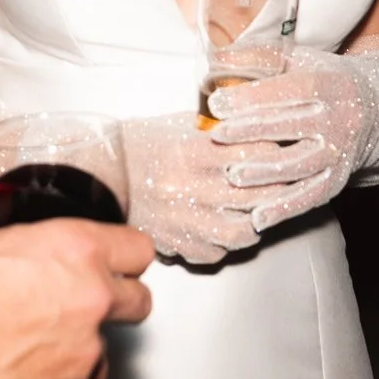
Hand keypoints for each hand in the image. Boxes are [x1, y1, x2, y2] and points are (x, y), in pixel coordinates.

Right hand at [0, 213, 152, 378]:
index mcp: (74, 250)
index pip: (136, 248)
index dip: (124, 256)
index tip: (116, 263)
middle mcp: (91, 301)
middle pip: (139, 302)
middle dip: (117, 304)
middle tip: (83, 306)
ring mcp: (83, 355)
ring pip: (103, 354)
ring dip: (77, 352)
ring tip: (30, 352)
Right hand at [121, 115, 274, 264]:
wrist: (94, 177)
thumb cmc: (132, 147)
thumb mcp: (176, 125)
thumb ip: (213, 130)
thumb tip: (248, 127)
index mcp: (192, 153)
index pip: (253, 154)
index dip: (271, 151)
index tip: (279, 148)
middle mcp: (191, 189)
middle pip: (255, 194)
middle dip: (276, 187)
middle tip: (284, 181)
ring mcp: (184, 222)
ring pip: (241, 231)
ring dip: (255, 221)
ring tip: (257, 210)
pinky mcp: (174, 245)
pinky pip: (214, 254)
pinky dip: (225, 244)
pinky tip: (225, 229)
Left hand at [206, 48, 378, 229]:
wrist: (377, 111)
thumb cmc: (325, 80)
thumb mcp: (300, 59)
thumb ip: (258, 57)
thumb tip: (215, 59)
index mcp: (328, 85)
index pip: (288, 90)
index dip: (252, 97)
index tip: (217, 102)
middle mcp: (338, 119)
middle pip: (292, 127)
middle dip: (252, 131)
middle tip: (217, 135)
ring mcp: (340, 154)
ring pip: (300, 166)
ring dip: (265, 173)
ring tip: (232, 176)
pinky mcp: (338, 181)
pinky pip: (310, 198)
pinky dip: (284, 209)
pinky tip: (257, 218)